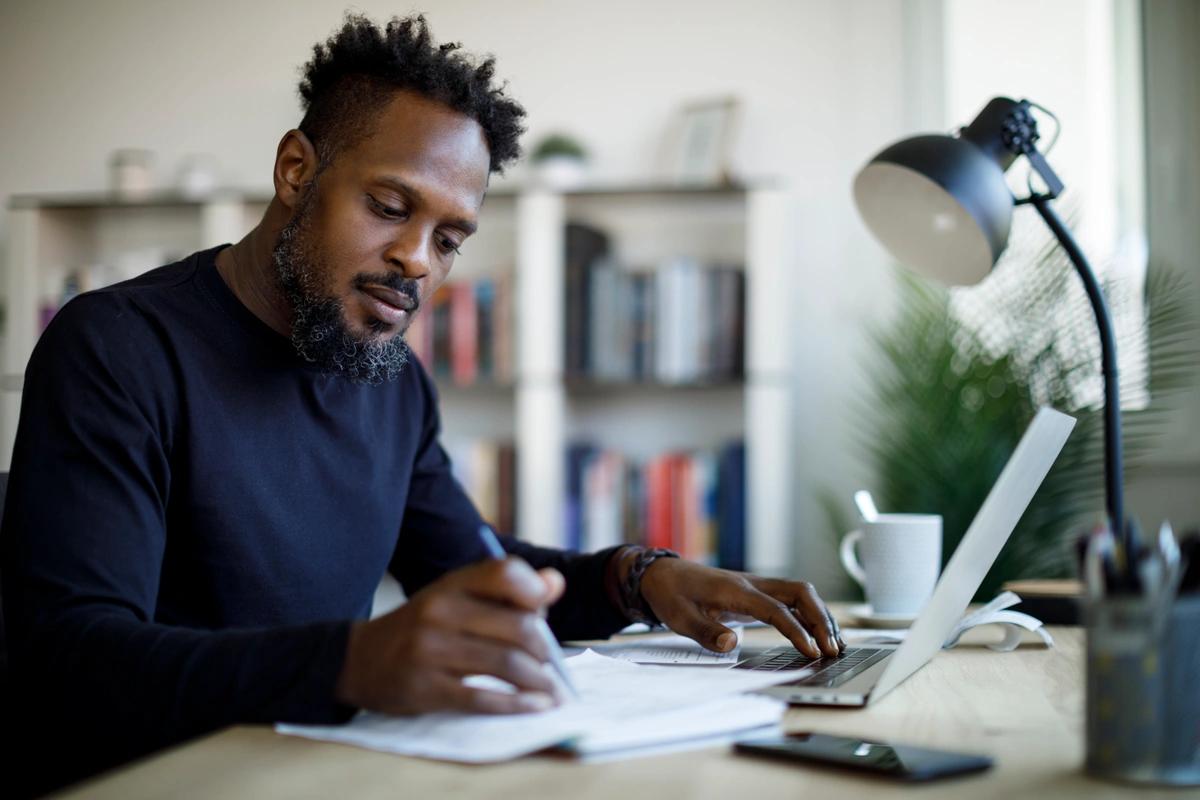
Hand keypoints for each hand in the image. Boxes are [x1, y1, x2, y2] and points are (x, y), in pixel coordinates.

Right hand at [335, 558, 565, 714]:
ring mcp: (430, 650)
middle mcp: (440, 611)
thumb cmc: (423, 627)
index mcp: (452, 584)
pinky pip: (482, 699)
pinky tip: (535, 707)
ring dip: (539, 682)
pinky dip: (517, 705)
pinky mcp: (425, 688)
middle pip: (517, 626)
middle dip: (545, 651)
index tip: (545, 614)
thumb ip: (505, 592)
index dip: (535, 592)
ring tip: (553, 693)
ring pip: (506, 664)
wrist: (358, 660)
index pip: (505, 573)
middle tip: (554, 666)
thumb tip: (555, 584)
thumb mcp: (456, 598)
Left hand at [639, 559, 843, 657]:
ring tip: (836, 645)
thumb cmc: (671, 595)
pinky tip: (819, 633)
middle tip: (833, 650)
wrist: (662, 574)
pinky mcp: (756, 592)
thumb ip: (705, 631)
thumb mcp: (679, 617)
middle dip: (820, 619)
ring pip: (800, 593)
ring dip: (820, 615)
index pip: (775, 609)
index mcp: (735, 590)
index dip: (796, 630)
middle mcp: (752, 584)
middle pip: (799, 593)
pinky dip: (810, 613)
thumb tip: (732, 644)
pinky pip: (791, 599)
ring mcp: (756, 586)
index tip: (812, 652)